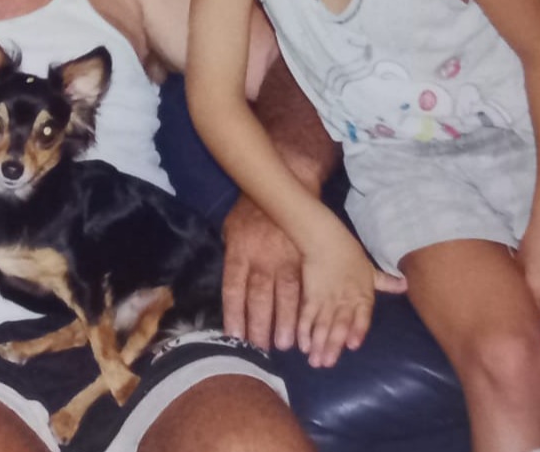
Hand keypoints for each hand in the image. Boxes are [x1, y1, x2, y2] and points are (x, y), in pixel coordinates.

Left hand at [221, 195, 305, 350]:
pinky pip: (305, 286)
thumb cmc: (251, 215)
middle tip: (262, 348)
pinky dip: (306, 307)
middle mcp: (262, 259)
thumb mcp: (231, 231)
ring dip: (286, 321)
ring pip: (285, 295)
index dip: (234, 314)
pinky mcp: (306, 260)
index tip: (235, 337)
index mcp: (239, 252)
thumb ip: (232, 259)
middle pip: (258, 297)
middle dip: (260, 325)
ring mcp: (286, 259)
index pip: (233, 288)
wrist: (284, 191)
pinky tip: (308, 323)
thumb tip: (233, 294)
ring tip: (288, 344)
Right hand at [293, 215, 406, 368]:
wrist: (325, 240)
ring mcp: (326, 299)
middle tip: (326, 363)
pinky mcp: (311, 295)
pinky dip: (303, 329)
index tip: (352, 345)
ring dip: (317, 343)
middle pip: (338, 325)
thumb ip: (385, 281)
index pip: (360, 316)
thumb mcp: (370, 269)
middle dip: (331, 346)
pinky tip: (301, 343)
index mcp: (362, 295)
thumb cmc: (349, 253)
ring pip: (321, 324)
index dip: (356, 330)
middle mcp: (344, 300)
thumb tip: (406, 284)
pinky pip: (307, 315)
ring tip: (314, 360)